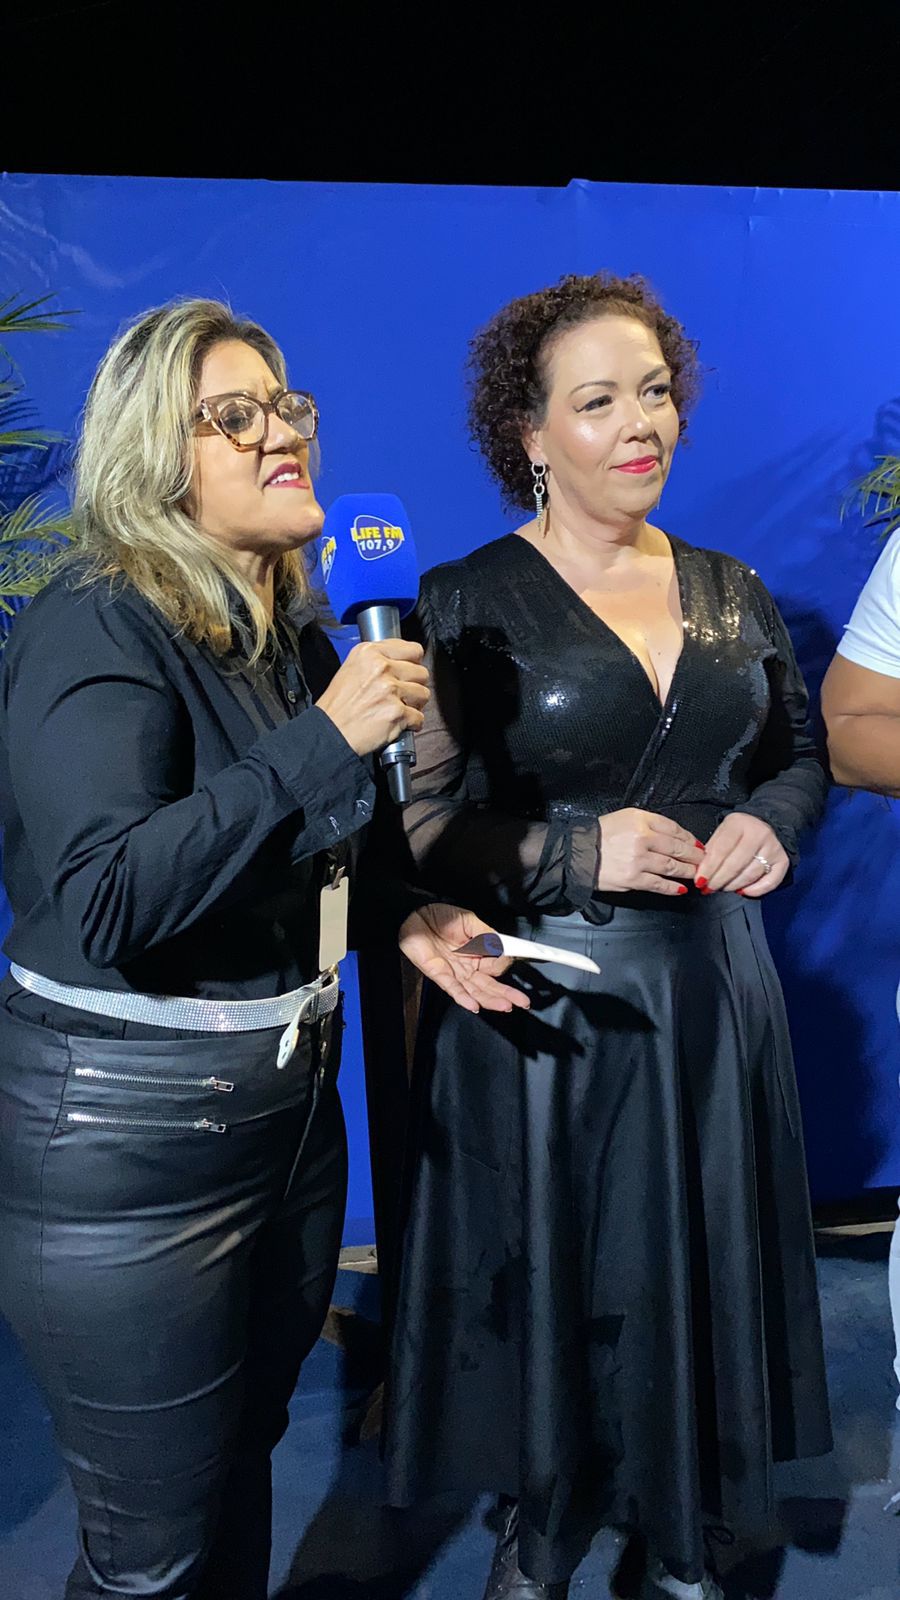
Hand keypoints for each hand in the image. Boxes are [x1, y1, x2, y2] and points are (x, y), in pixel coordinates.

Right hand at [316, 640, 429, 757]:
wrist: (330, 731)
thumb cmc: (338, 705)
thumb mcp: (351, 667)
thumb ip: (378, 660)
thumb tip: (403, 662)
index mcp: (370, 653)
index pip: (413, 649)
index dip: (413, 664)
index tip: (408, 672)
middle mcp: (382, 668)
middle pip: (421, 672)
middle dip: (414, 686)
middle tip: (401, 695)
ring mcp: (390, 690)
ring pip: (423, 694)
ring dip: (414, 705)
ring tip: (398, 709)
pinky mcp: (397, 713)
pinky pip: (419, 717)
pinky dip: (411, 724)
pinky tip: (398, 723)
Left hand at [398, 904, 531, 1014]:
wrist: (414, 914)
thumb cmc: (441, 917)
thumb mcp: (469, 922)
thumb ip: (486, 935)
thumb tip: (503, 949)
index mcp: (477, 954)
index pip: (496, 966)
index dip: (503, 964)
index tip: (510, 959)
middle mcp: (468, 967)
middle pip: (489, 985)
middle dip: (507, 994)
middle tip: (523, 1002)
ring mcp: (454, 973)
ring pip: (475, 991)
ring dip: (491, 1000)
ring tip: (506, 1006)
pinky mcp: (439, 975)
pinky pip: (453, 989)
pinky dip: (464, 997)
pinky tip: (475, 1005)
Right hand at [596, 808, 705, 894]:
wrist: (579, 854)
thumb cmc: (601, 835)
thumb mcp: (625, 818)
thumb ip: (649, 823)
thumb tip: (673, 836)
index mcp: (641, 820)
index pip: (673, 828)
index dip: (689, 838)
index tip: (697, 844)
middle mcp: (642, 838)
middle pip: (677, 847)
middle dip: (694, 855)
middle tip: (703, 860)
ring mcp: (639, 860)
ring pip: (671, 866)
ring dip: (687, 871)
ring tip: (695, 874)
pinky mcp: (634, 879)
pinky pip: (659, 884)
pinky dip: (672, 887)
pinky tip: (681, 889)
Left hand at [697, 813, 787, 896]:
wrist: (767, 823)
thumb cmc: (740, 831)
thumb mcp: (722, 831)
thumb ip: (711, 849)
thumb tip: (701, 872)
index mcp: (739, 823)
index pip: (721, 850)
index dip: (709, 868)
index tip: (700, 880)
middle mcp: (759, 834)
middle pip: (735, 864)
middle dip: (719, 880)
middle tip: (709, 888)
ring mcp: (773, 848)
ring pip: (750, 874)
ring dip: (733, 886)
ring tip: (723, 888)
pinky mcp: (783, 860)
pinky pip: (770, 882)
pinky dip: (755, 890)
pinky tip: (743, 891)